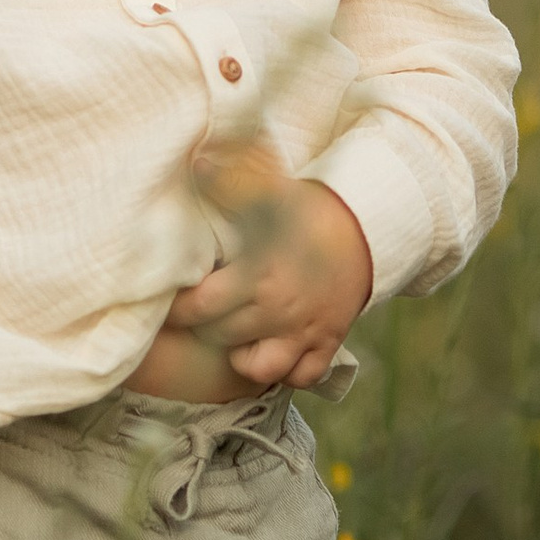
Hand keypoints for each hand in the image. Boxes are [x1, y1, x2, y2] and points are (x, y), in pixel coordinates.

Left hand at [167, 162, 370, 390]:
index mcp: (256, 274)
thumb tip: (197, 163)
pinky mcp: (328, 341)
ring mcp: (304, 330)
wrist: (367, 226)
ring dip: (242, 357)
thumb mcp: (267, 190)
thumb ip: (228, 181)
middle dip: (204, 328)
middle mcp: (277, 309)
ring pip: (259, 368)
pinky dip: (287, 372)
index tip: (172, 300)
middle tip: (199, 314)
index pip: (199, 308)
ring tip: (235, 337)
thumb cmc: (308, 209)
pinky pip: (302, 376)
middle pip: (222, 337)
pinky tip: (275, 350)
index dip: (179, 309)